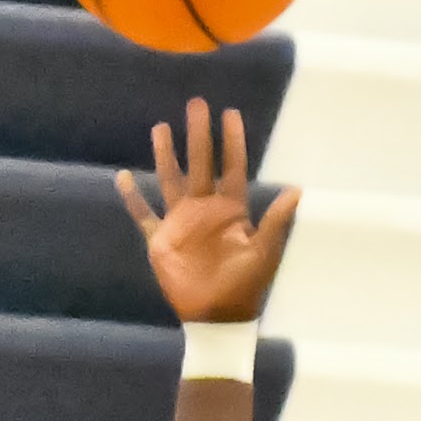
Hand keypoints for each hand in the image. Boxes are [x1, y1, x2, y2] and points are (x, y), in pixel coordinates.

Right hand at [116, 98, 299, 325]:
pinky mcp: (160, 240)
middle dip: (198, 135)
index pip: (232, 166)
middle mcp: (205, 209)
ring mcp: (181, 222)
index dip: (232, 141)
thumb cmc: (245, 285)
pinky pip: (143, 214)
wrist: (217, 316)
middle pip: (200, 163)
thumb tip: (297, 190)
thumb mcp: (265, 252)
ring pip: (170, 179)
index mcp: (231, 209)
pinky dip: (133, 198)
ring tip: (160, 128)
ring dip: (165, 155)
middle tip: (195, 104)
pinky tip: (123, 177)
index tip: (229, 113)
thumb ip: (277, 221)